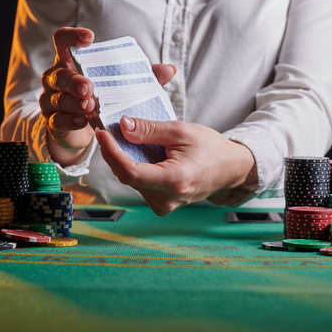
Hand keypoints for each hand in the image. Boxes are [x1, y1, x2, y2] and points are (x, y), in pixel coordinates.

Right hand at [40, 27, 175, 166]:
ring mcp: (51, 100)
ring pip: (56, 98)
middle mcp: (56, 78)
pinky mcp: (53, 121)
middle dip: (73, 80)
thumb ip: (143, 76)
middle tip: (89, 87)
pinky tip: (83, 122)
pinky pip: (57, 120)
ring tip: (89, 107)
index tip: (90, 38)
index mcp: (71, 63)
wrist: (83, 130)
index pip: (63, 41)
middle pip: (58, 74)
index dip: (73, 37)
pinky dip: (70, 120)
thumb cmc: (102, 99)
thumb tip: (170, 70)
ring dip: (73, 102)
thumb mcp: (121, 86)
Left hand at [95, 117, 257, 215]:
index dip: (112, 153)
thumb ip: (150, 130)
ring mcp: (164, 205)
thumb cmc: (211, 148)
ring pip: (131, 181)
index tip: (102, 133)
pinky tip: (139, 154)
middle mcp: (167, 199)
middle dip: (114, 153)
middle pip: (127, 176)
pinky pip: (140, 185)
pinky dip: (135, 168)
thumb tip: (122, 126)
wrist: (229, 168)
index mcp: (175, 181)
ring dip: (124, 160)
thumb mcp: (181, 131)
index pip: (131, 172)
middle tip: (107, 129)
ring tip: (123, 138)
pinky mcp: (162, 205)